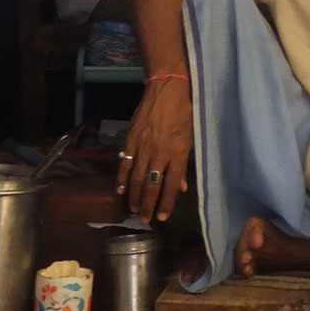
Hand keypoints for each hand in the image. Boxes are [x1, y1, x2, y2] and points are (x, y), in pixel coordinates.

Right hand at [116, 75, 192, 222]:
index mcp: (178, 153)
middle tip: (144, 221)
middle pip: (152, 185)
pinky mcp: (131, 140)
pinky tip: (120, 190)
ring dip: (135, 197)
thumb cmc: (182, 113)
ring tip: (133, 210)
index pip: (172, 185)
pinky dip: (122, 178)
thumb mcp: (189, 138)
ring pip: (137, 178)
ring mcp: (144, 147)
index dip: (167, 202)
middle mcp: (160, 153)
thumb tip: (181, 188)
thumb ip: (183, 164)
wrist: (166, 89)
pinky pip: (125, 163)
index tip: (162, 217)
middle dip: (148, 205)